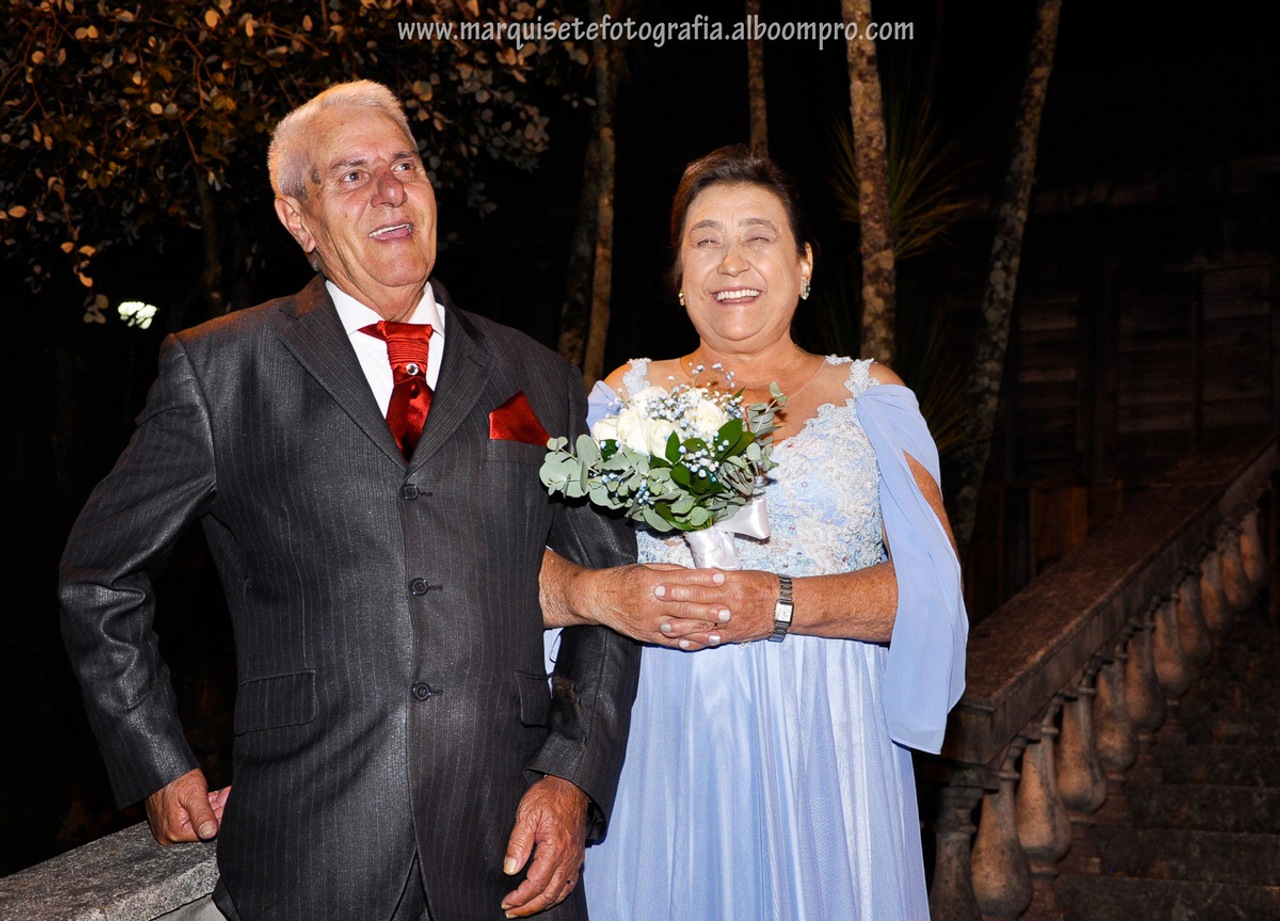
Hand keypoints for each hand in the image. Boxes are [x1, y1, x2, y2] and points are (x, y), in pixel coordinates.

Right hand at [145, 769, 228, 844]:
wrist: (159, 768)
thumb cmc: (174, 778)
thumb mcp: (193, 794)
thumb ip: (202, 815)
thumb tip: (210, 833)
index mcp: (174, 832)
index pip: (207, 831)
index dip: (221, 816)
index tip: (229, 801)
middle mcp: (169, 834)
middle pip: (202, 826)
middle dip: (217, 810)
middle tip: (226, 794)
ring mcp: (167, 828)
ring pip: (198, 821)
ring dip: (211, 808)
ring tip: (220, 794)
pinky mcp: (168, 821)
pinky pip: (190, 818)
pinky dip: (201, 808)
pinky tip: (208, 797)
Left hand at [500, 776, 588, 917]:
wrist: (572, 784)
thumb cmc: (549, 795)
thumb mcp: (527, 813)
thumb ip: (518, 843)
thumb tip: (510, 868)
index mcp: (554, 848)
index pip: (536, 884)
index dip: (520, 897)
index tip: (506, 902)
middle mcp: (568, 857)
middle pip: (549, 894)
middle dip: (529, 907)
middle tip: (512, 911)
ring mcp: (575, 857)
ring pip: (561, 892)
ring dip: (543, 904)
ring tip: (526, 908)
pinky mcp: (578, 855)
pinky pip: (570, 883)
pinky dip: (558, 894)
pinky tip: (548, 895)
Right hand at [576, 563, 730, 646]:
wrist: (598, 598)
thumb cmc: (623, 580)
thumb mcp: (646, 568)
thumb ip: (671, 572)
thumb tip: (695, 574)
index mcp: (652, 582)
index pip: (683, 580)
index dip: (703, 579)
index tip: (722, 577)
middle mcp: (652, 603)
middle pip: (685, 607)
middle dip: (708, 610)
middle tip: (728, 610)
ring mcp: (649, 622)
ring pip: (681, 628)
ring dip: (703, 630)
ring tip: (721, 630)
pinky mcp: (646, 635)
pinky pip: (669, 641)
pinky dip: (686, 642)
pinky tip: (701, 642)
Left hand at [656, 569, 780, 646]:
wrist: (785, 605)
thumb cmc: (763, 586)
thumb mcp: (741, 575)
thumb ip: (719, 577)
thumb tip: (697, 574)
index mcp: (730, 585)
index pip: (699, 584)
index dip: (679, 585)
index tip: (661, 584)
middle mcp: (729, 603)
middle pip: (698, 603)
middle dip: (675, 603)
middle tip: (654, 602)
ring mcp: (731, 621)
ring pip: (703, 624)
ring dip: (682, 627)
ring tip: (663, 627)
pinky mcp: (734, 634)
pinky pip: (713, 640)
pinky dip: (698, 642)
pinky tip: (682, 644)